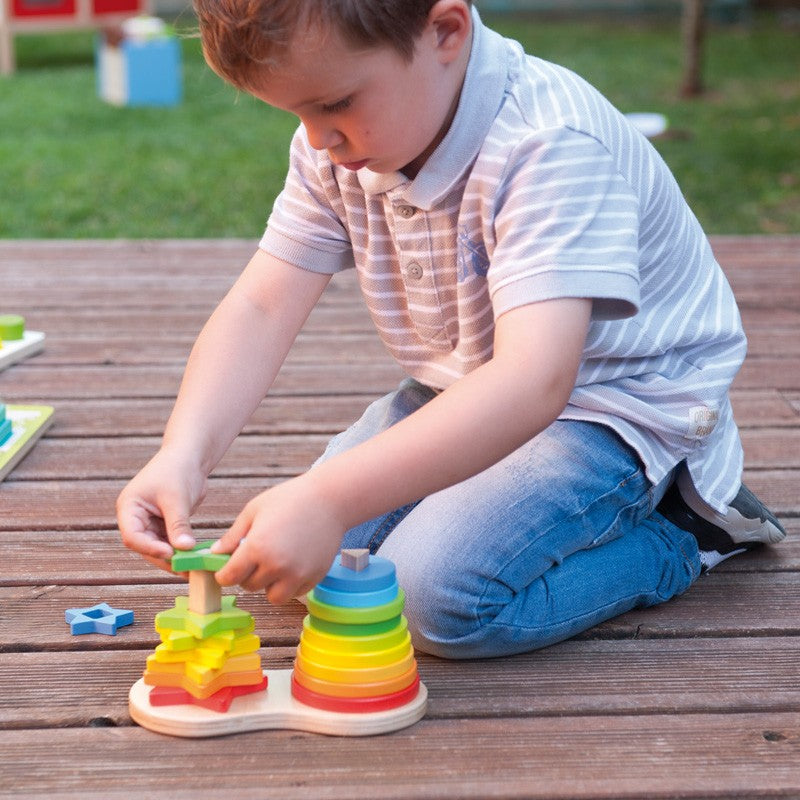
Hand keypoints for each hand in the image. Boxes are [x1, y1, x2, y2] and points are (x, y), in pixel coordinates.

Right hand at [116, 447, 207, 571]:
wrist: (189, 456)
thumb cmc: (178, 470)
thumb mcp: (177, 498)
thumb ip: (179, 524)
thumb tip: (185, 549)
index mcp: (129, 508)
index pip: (133, 536)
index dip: (149, 548)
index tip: (170, 553)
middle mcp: (135, 518)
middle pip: (145, 546)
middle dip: (165, 558)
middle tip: (185, 570)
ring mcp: (149, 522)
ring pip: (158, 547)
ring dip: (174, 557)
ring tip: (192, 569)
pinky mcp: (164, 524)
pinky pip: (170, 542)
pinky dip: (181, 550)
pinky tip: (195, 559)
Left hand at [212, 474, 345, 603]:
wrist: (330, 499)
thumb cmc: (290, 498)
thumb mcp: (254, 510)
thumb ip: (233, 535)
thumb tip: (215, 553)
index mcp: (257, 547)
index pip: (229, 577)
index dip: (224, 574)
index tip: (226, 569)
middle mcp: (276, 565)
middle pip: (249, 586)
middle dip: (247, 575)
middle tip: (254, 558)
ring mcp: (297, 574)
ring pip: (272, 596)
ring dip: (269, 585)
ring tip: (273, 564)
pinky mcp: (314, 577)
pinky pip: (294, 593)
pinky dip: (289, 584)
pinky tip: (291, 564)